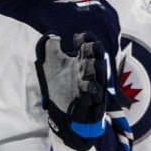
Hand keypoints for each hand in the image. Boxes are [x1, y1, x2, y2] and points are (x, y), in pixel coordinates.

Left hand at [35, 32, 107, 148]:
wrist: (60, 115)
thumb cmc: (59, 88)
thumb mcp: (50, 66)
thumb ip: (50, 49)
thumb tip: (51, 35)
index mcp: (82, 62)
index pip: (90, 46)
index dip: (87, 39)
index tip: (77, 37)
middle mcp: (89, 73)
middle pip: (99, 57)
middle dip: (94, 50)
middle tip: (86, 47)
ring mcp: (93, 88)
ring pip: (100, 74)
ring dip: (94, 68)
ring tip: (85, 63)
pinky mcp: (93, 104)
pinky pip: (96, 96)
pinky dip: (92, 91)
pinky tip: (85, 86)